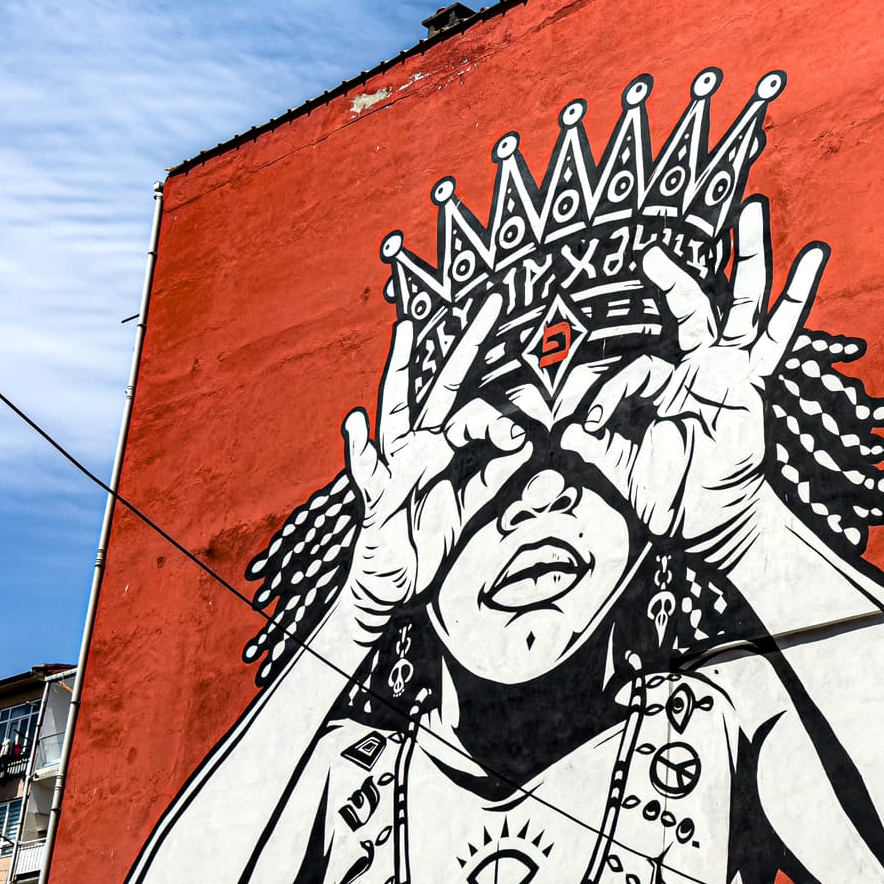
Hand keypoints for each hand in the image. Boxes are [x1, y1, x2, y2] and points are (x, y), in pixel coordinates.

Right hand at [340, 293, 532, 636]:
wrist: (393, 583)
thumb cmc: (427, 537)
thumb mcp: (470, 506)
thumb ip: (495, 476)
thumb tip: (527, 446)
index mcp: (443, 445)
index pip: (479, 411)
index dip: (503, 419)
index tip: (521, 439)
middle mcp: (417, 443)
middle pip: (447, 384)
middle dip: (469, 343)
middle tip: (492, 301)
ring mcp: (393, 462)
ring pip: (398, 407)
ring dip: (402, 369)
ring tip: (405, 331)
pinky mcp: (375, 494)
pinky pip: (366, 467)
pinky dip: (358, 445)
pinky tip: (356, 421)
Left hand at [562, 199, 823, 567]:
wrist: (704, 525)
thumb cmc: (660, 493)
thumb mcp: (614, 464)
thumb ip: (590, 443)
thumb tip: (559, 429)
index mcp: (659, 379)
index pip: (631, 369)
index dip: (606, 393)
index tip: (586, 423)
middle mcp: (695, 365)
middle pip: (686, 306)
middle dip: (670, 276)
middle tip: (648, 249)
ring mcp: (729, 369)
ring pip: (739, 303)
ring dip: (746, 257)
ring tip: (753, 209)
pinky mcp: (756, 382)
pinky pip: (778, 336)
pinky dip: (797, 296)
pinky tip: (815, 256)